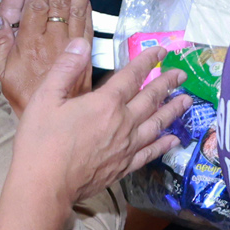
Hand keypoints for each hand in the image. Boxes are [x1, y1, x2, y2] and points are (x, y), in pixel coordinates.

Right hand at [0, 0, 92, 110]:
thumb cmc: (20, 102)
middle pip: (59, 5)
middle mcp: (52, 45)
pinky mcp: (86, 61)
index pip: (35, 6)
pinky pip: (88, 29)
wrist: (52, 131)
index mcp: (28, 45)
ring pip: (77, 14)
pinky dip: (89, 11)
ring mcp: (72, 52)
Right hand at [10, 42, 188, 208]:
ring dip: (173, 110)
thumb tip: (81, 44)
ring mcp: (127, 146)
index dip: (147, 61)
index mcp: (105, 103)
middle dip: (168, 83)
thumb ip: (65, 69)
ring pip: (157, 123)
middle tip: (182, 74)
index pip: (132, 76)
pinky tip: (175, 139)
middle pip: (151, 98)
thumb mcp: (45, 98)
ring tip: (187, 100)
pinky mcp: (125, 166)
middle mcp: (123, 123)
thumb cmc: (41, 141)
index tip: (161, 51)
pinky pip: (151, 152)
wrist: (45, 185)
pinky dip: (165, 144)